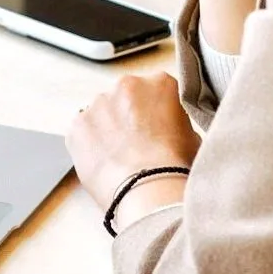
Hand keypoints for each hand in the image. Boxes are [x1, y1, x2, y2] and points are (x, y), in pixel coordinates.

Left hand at [68, 73, 200, 218]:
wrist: (149, 190)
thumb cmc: (175, 167)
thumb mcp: (194, 137)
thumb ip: (177, 123)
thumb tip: (170, 130)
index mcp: (161, 83)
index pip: (158, 91)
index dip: (158, 114)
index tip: (158, 131)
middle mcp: (127, 85)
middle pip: (126, 98)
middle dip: (130, 117)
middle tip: (138, 146)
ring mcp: (99, 104)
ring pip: (102, 114)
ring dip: (108, 130)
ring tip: (121, 159)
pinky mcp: (78, 125)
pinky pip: (83, 133)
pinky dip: (90, 146)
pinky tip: (105, 164)